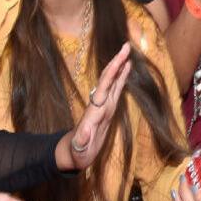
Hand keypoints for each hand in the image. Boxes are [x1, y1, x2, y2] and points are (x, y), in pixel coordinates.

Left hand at [56, 43, 130, 171]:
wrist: (74, 154)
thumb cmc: (78, 152)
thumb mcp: (80, 149)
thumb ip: (81, 140)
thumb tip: (83, 132)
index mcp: (95, 110)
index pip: (105, 86)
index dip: (113, 72)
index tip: (121, 58)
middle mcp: (100, 103)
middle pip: (108, 78)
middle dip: (116, 62)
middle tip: (126, 46)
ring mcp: (104, 104)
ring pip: (112, 80)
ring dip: (119, 65)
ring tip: (127, 51)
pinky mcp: (108, 107)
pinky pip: (116, 88)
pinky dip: (122, 76)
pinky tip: (127, 67)